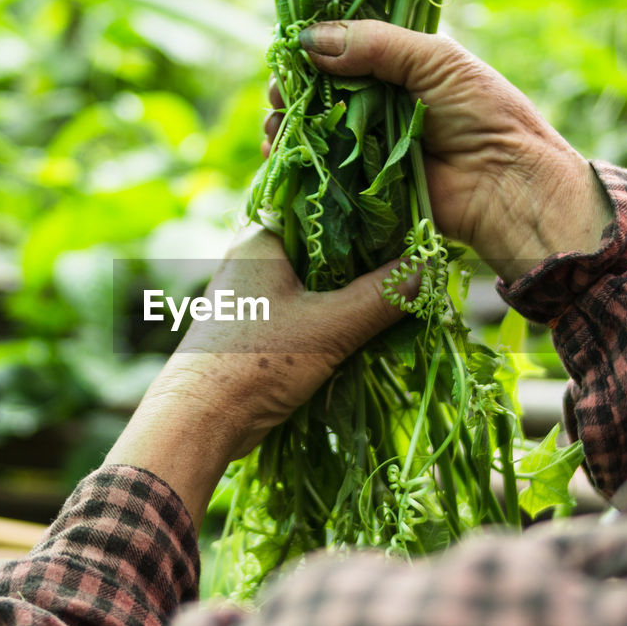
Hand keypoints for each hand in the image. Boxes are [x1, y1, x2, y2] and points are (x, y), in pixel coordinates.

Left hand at [104, 227, 406, 521]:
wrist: (198, 421)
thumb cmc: (255, 364)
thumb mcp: (329, 328)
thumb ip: (381, 297)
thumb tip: (427, 266)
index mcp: (261, 238)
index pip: (322, 205)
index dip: (367, 211)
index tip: (410, 219)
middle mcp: (254, 257)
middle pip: (325, 245)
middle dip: (366, 257)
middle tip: (415, 258)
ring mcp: (255, 293)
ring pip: (318, 280)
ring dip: (353, 291)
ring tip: (401, 291)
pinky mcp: (259, 325)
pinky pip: (308, 308)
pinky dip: (336, 315)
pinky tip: (370, 325)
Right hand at [262, 19, 610, 281]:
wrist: (510, 184)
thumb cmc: (486, 114)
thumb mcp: (435, 61)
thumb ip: (375, 44)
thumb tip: (309, 40)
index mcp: (398, 68)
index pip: (341, 51)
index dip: (311, 50)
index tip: (288, 54)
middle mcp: (378, 105)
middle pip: (317, 92)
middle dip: (291, 91)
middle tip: (279, 95)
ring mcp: (369, 146)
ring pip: (312, 131)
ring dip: (288, 126)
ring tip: (278, 126)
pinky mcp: (364, 186)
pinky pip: (321, 172)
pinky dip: (296, 164)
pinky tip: (280, 155)